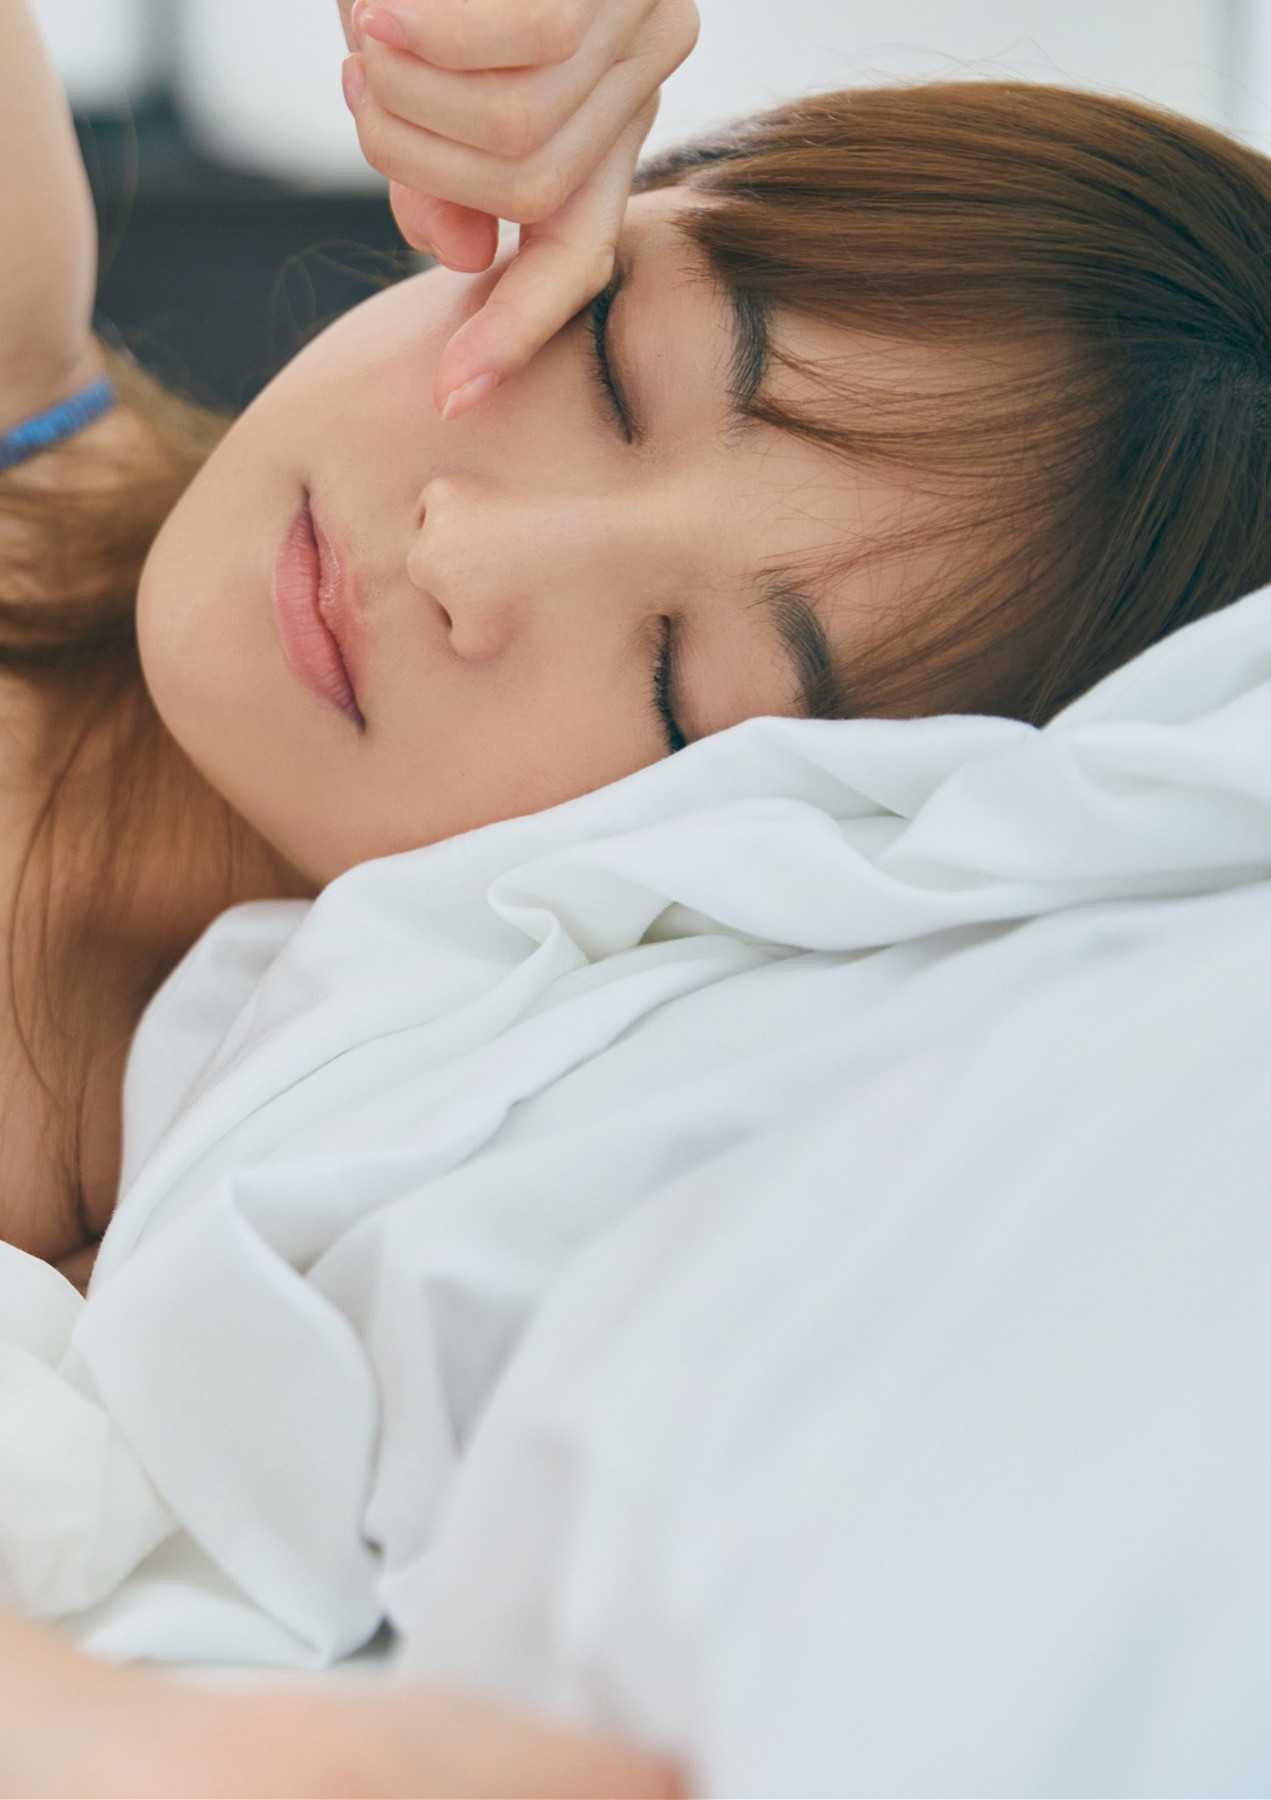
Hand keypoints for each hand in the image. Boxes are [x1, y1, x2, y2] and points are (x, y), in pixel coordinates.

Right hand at [335, 0, 699, 416]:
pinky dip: (426, 42)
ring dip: (405, 96)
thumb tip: (461, 255)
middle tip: (355, 85)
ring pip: (513, 139)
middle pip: (523, 196)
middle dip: (411, 159)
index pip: (580, 256)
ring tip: (363, 29)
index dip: (516, 333)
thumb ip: (447, 163)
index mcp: (609, 111)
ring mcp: (641, 18)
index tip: (451, 397)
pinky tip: (375, 5)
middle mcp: (645, 71)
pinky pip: (513, 54)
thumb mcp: (431, 61)